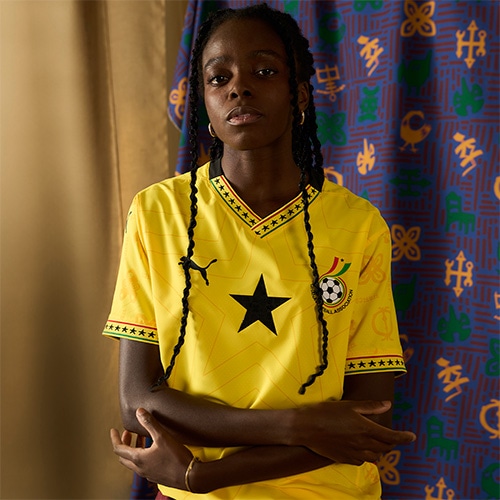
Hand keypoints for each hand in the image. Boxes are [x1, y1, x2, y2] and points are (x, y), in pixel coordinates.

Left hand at [110, 408, 193, 489]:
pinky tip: (152, 448)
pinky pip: (142, 465)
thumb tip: (139, 412)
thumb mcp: (162, 437)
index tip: (113, 430)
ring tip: (140, 437)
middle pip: (123, 457)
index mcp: (139, 459)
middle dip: (123, 443)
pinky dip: (141, 455)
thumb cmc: (176, 458)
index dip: (115, 438)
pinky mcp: (155, 475)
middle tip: (127, 433)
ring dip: (133, 449)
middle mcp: (140, 468)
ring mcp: (147, 473)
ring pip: (133, 461)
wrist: (189, 476)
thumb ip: (150, 423)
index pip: (119, 449)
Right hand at [293, 400, 415, 464]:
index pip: (391, 436)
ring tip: (377, 443)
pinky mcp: (344, 459)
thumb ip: (370, 406)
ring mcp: (353, 453)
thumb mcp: (349, 405)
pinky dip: (366, 456)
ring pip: (374, 456)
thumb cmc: (326, 412)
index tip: (412, 437)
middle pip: (384, 448)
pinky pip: (361, 460)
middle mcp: (362, 443)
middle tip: (392, 437)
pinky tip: (361, 449)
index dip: (404, 437)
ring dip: (379, 450)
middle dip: (391, 443)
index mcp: (366, 428)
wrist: (306, 427)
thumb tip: (387, 405)